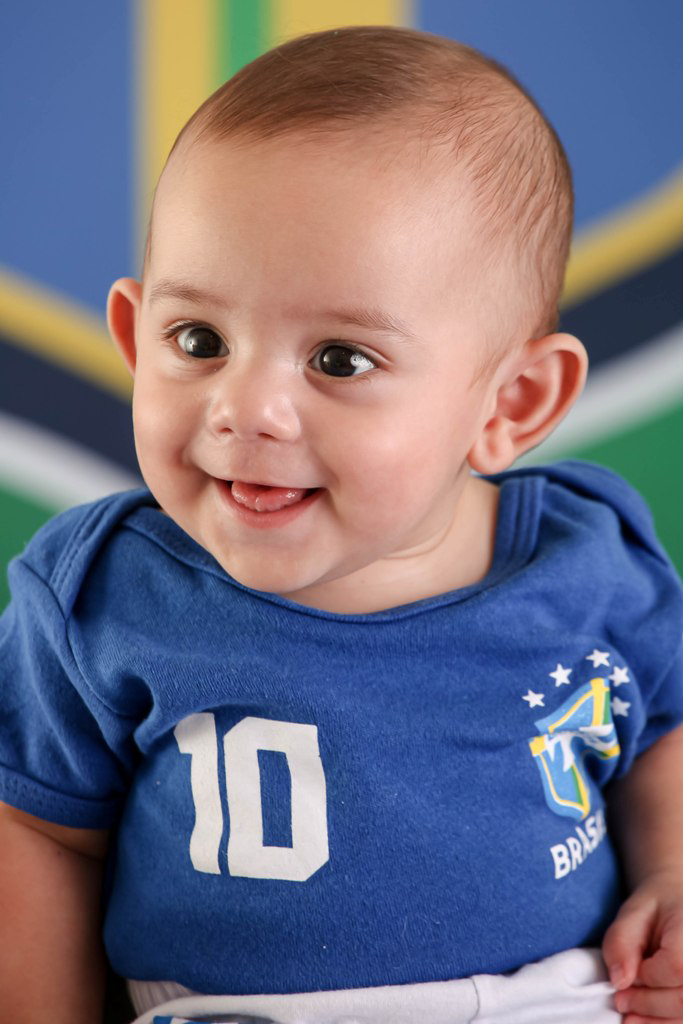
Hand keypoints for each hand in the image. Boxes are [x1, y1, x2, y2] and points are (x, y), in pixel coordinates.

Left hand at [603, 874, 682, 1021]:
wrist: (681, 905)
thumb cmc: (659, 907)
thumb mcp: (633, 912)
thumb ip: (621, 941)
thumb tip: (619, 980)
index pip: (675, 967)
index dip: (647, 976)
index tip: (628, 972)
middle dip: (647, 1004)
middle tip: (621, 1000)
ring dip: (655, 1020)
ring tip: (631, 1013)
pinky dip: (665, 1022)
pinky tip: (647, 1019)